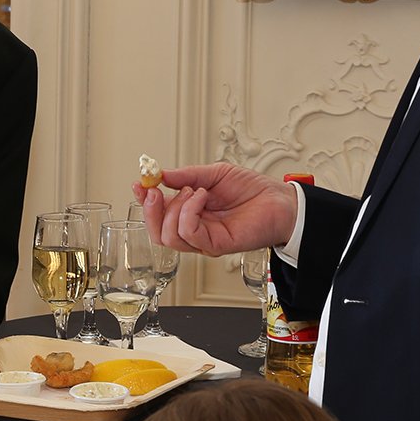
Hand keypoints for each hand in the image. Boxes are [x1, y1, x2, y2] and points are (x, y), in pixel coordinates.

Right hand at [132, 162, 297, 256]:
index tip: (139, 184)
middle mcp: (195, 231)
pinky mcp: (216, 245)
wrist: (280, 201)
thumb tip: (161, 175)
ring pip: (169, 236)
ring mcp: (205, 241)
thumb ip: (187, 176)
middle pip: (157, 233)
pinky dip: (189, 211)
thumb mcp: (214, 174)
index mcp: (191, 215)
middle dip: (150, 210)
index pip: (158, 216)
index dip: (144, 202)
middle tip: (154, 190)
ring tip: (194, 190)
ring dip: (175, 208)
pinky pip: (189, 233)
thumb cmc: (252, 190)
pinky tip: (201, 196)